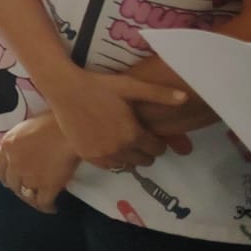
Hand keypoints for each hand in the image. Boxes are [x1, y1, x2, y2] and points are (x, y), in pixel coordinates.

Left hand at [0, 113, 78, 212]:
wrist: (69, 130)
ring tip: (39, 201)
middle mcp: (14, 163)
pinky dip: (47, 207)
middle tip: (28, 191)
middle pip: (12, 183)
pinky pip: (43, 203)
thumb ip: (20, 142)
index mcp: (7, 145)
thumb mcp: (25, 127)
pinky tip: (53, 207)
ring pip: (26, 195)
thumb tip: (24, 151)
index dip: (4, 175)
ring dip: (32, 199)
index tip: (8, 180)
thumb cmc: (52, 121)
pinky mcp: (47, 186)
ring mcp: (30, 176)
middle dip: (19, 188)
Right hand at [43, 70, 186, 169]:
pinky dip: (112, 158)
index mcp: (133, 134)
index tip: (149, 131)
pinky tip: (107, 142)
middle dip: (144, 149)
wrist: (64, 88)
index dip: (156, 140)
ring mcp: (102, 155)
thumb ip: (159, 94)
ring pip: (127, 165)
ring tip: (120, 138)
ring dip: (128, 155)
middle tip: (135, 135)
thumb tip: (186, 98)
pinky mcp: (88, 157)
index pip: (157, 148)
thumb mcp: (129, 85)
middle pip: (145, 160)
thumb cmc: (98, 85)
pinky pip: (109, 166)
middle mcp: (119, 149)